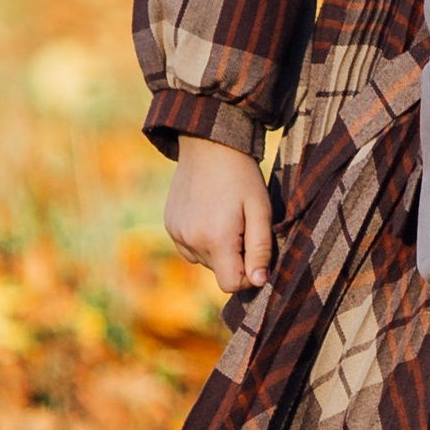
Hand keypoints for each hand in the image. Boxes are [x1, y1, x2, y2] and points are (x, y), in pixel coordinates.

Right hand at [163, 144, 273, 292]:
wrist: (209, 145)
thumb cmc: (242, 176)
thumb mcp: (260, 209)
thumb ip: (261, 248)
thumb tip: (258, 282)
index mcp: (215, 239)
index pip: (231, 284)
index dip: (249, 273)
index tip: (256, 248)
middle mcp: (190, 241)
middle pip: (218, 271)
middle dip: (234, 257)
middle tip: (242, 224)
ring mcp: (176, 234)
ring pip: (203, 260)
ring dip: (217, 249)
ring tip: (226, 217)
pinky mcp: (169, 225)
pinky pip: (189, 247)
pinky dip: (201, 239)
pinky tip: (210, 214)